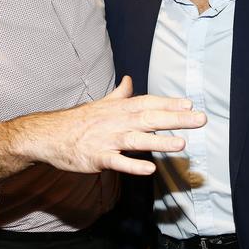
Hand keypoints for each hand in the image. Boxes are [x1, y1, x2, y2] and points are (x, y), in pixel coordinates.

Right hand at [25, 76, 206, 174]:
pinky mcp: (97, 158)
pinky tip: (150, 169)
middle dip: (176, 118)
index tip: (190, 103)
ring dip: (160, 141)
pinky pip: (117, 162)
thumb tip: (130, 80)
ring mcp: (108, 140)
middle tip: (200, 119)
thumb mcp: (102, 103)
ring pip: (137, 140)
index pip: (149, 103)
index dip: (170, 103)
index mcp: (120, 108)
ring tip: (182, 143)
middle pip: (150, 118)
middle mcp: (117, 121)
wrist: (48, 134)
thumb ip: (120, 94)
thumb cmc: (78, 120)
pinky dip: (133, 166)